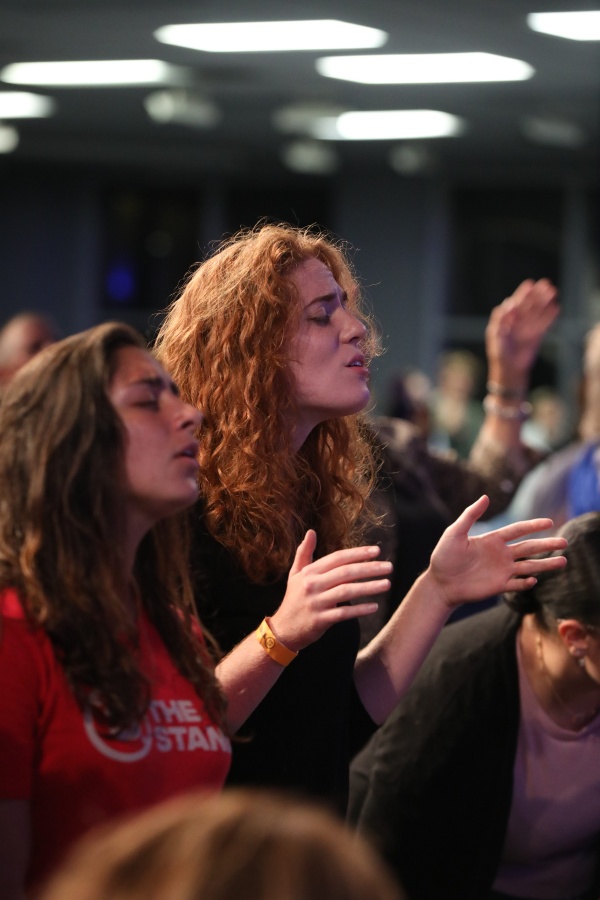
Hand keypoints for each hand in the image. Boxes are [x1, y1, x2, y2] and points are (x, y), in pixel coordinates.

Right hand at [269, 530, 391, 650]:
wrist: (283, 630)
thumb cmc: (294, 600)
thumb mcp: (295, 574)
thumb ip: (304, 553)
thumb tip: (311, 532)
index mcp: (310, 572)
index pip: (337, 558)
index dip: (358, 553)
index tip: (376, 551)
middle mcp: (313, 585)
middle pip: (345, 573)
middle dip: (369, 568)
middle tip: (389, 567)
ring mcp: (316, 603)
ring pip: (346, 592)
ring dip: (369, 587)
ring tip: (387, 584)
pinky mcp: (320, 620)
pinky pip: (343, 613)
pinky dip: (359, 610)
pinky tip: (374, 607)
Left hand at [428, 495, 567, 606]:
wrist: (440, 583)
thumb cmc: (444, 556)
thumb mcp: (455, 533)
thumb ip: (470, 516)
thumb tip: (486, 497)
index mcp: (492, 540)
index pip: (517, 531)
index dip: (533, 526)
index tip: (550, 522)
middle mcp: (501, 554)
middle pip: (529, 548)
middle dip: (547, 545)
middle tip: (565, 542)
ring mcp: (502, 571)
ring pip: (529, 566)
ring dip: (545, 564)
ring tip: (564, 561)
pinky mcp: (499, 586)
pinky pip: (517, 584)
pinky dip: (526, 582)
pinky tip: (534, 579)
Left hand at [485, 278, 558, 381]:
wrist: (509, 370)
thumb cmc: (499, 352)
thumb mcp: (496, 335)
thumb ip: (501, 319)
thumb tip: (508, 303)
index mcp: (506, 319)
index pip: (515, 303)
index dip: (522, 294)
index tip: (529, 284)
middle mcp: (517, 322)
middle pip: (529, 305)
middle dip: (536, 294)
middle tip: (546, 283)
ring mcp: (527, 328)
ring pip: (537, 312)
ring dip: (545, 302)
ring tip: (553, 291)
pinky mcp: (536, 336)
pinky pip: (544, 323)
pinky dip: (549, 316)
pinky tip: (556, 307)